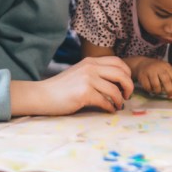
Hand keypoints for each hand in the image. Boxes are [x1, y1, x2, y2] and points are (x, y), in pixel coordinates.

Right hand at [11, 56, 133, 115]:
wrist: (42, 95)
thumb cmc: (61, 88)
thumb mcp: (80, 73)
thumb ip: (95, 73)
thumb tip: (117, 84)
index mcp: (90, 61)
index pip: (118, 62)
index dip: (127, 73)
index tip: (125, 84)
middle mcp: (90, 67)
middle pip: (121, 74)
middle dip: (129, 86)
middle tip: (127, 96)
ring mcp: (87, 80)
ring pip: (115, 90)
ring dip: (120, 100)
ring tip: (118, 106)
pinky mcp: (84, 93)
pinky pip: (105, 102)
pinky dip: (111, 107)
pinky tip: (109, 110)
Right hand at [135, 59, 171, 98]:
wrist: (142, 64)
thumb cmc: (157, 70)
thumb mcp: (166, 71)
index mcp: (166, 66)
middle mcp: (158, 67)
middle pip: (166, 80)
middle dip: (169, 90)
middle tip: (171, 96)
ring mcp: (149, 71)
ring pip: (156, 85)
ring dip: (158, 91)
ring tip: (159, 91)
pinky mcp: (142, 76)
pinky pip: (148, 87)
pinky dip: (150, 90)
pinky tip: (151, 89)